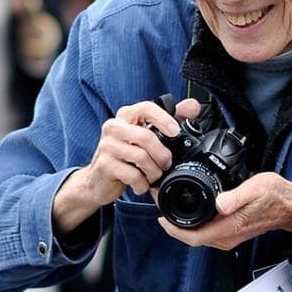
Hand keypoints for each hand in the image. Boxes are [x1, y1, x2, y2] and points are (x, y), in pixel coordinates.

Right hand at [52, 97, 200, 231]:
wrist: (98, 181)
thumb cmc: (125, 157)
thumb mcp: (145, 137)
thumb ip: (168, 120)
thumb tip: (192, 106)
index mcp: (126, 116)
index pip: (146, 108)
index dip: (163, 119)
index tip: (175, 132)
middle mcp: (114, 127)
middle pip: (146, 136)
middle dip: (162, 154)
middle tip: (166, 164)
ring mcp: (107, 146)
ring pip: (140, 157)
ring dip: (153, 172)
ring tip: (153, 177)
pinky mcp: (104, 165)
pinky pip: (132, 175)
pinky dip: (142, 184)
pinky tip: (140, 185)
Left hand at [158, 172, 291, 250]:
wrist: (290, 206)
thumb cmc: (275, 196)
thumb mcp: (256, 188)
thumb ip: (236, 197)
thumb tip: (220, 203)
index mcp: (229, 227)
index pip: (193, 237)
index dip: (173, 228)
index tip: (160, 214)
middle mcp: (227, 236)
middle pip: (191, 238)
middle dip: (173, 224)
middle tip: (161, 205)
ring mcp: (229, 236)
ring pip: (197, 236)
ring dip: (182, 225)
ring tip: (170, 208)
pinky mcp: (231, 231)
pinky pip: (206, 232)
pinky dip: (193, 224)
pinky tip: (190, 212)